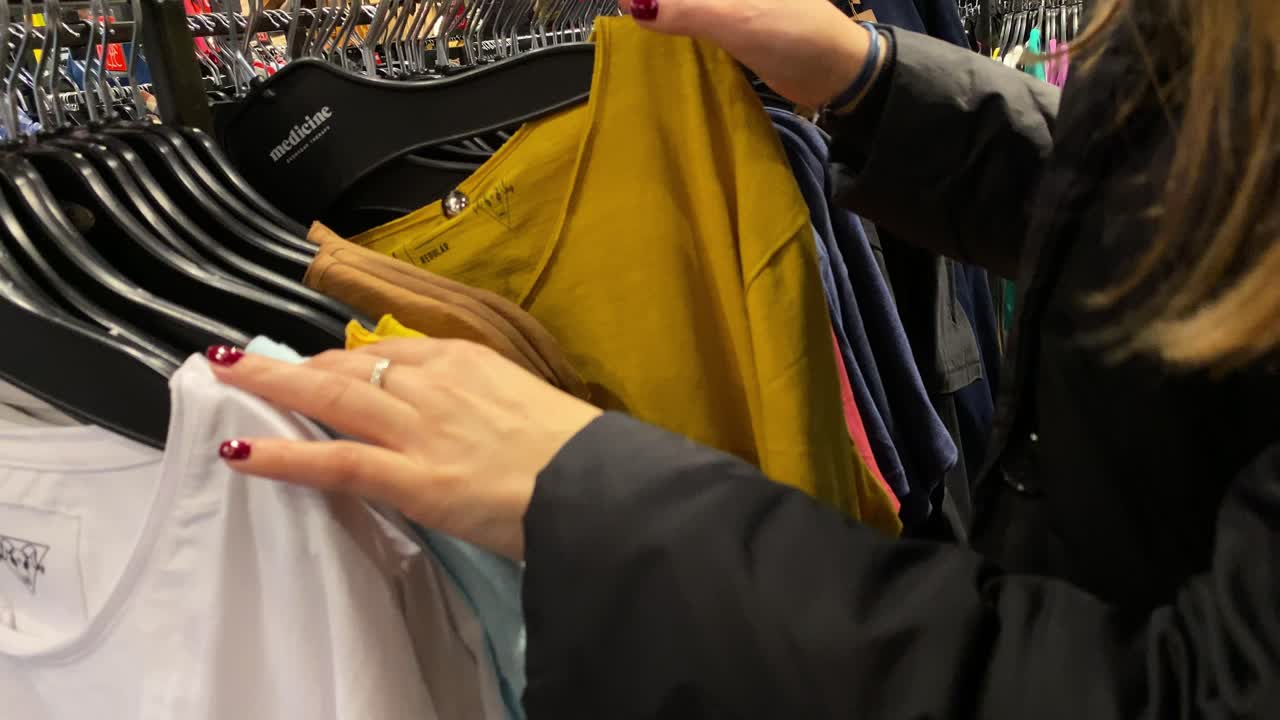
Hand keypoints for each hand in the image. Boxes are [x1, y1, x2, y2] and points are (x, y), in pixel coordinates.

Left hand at [207, 339, 603, 560]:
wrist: (601, 485)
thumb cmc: (580, 453)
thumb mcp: (531, 405)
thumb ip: (489, 402)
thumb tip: (468, 419)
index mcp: (467, 362)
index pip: (387, 354)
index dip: (341, 360)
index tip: (314, 366)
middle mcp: (434, 383)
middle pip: (346, 365)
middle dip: (290, 363)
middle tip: (244, 362)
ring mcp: (419, 429)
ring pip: (329, 398)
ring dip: (269, 386)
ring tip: (222, 376)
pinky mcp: (413, 479)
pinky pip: (335, 462)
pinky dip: (283, 456)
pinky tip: (239, 450)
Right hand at [616, 0, 872, 108]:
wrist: (838, 72)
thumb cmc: (794, 35)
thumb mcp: (736, 19)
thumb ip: (684, 8)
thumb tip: (629, 3)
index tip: (622, 5)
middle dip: (651, 0)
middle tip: (620, 11)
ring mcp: (731, 0)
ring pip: (684, 1)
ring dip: (658, 6)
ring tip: (627, 15)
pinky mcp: (732, 16)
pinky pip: (692, 11)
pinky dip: (672, 16)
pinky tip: (651, 26)